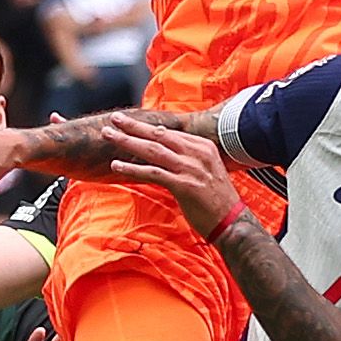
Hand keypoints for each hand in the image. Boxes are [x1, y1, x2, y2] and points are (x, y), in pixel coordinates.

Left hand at [76, 113, 239, 236]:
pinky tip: (116, 165)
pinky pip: (153, 173)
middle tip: (115, 118)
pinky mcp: (184, 185)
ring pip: (152, 150)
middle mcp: (197, 153)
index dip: (147, 126)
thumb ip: (187, 159)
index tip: (129, 122)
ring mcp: (191, 168)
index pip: (169, 132)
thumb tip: (164, 153)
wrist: (231, 222)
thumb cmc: (216, 200)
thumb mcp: (205, 171)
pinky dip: (132, 168)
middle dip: (134, 125)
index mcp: (203, 147)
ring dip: (127, 141)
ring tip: (108, 135)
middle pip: (159, 135)